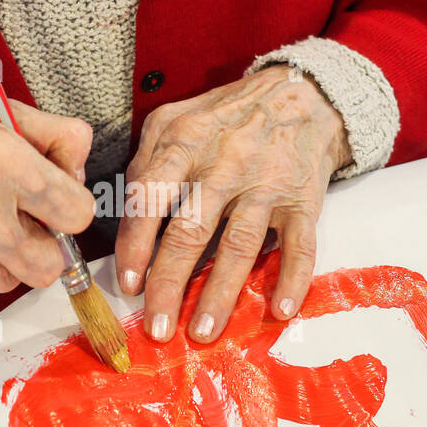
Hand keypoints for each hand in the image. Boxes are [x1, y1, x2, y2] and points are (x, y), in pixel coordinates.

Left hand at [115, 66, 350, 341]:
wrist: (302, 94)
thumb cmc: (227, 117)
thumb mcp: (174, 120)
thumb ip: (146, 163)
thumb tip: (123, 218)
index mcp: (184, 143)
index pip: (150, 199)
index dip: (135, 246)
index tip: (128, 285)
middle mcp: (224, 165)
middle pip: (190, 232)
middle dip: (170, 285)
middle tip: (158, 329)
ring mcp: (266, 184)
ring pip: (239, 245)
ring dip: (220, 293)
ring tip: (204, 331)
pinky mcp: (303, 199)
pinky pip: (300, 245)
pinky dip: (292, 279)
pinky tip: (279, 311)